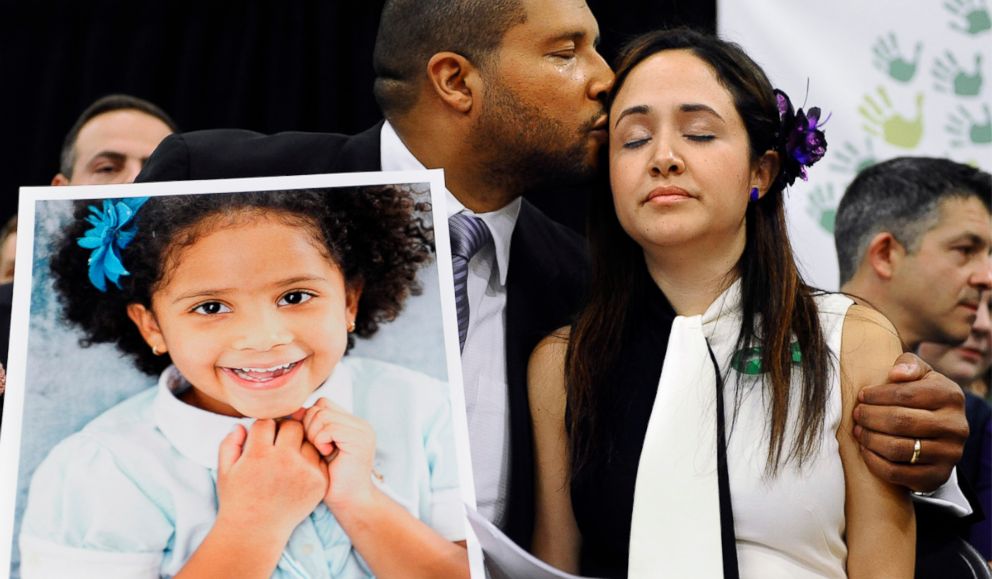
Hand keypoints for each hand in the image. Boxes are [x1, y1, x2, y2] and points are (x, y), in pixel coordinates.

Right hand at [215, 419, 327, 538]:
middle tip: (277, 443)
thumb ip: (230, 444)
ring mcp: (305, 472)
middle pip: (293, 426)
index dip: (263, 427)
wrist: (256, 532)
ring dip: (299, 445)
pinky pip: (319, 459)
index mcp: (258, 454)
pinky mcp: (319, 483)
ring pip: (308, 441)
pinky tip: (298, 471)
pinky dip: (311, 460)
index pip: (267, 421)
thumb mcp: (225, 471)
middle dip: (284, 430)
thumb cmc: (238, 500)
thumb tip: (241, 425)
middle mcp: (284, 460)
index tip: (262, 437)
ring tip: (287, 459)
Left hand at [302, 398, 376, 511]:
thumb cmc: (330, 481)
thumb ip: (311, 428)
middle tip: (316, 449)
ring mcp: (362, 430)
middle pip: (321, 406)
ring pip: (323, 415)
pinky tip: (326, 454)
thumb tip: (293, 411)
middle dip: (309, 427)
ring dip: (314, 435)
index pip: (322, 403)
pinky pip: (329, 427)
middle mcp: (360, 424)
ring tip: (321, 452)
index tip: (309, 442)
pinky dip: (321, 440)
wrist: (350, 503)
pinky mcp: (359, 439)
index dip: (309, 420)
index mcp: (352, 424)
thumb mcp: (317, 448)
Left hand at [852, 352, 967, 491]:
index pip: (906, 394)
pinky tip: (865, 450)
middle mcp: (956, 426)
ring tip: (858, 430)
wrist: (938, 435)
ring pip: (897, 448)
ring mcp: (949, 454)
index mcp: (951, 396)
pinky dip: (874, 462)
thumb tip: (896, 373)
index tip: (861, 396)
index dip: (877, 395)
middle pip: (900, 421)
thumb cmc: (921, 398)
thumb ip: (908, 365)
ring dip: (869, 439)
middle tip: (856, 414)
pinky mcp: (937, 476)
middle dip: (870, 417)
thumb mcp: (920, 376)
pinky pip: (897, 473)